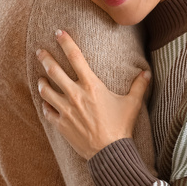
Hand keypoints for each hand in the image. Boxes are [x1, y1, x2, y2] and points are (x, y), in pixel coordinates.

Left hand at [36, 30, 151, 159]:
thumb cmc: (121, 127)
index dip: (65, 42)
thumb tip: (147, 73)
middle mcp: (75, 95)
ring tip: (41, 79)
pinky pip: (47, 111)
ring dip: (42, 83)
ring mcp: (65, 110)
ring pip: (46, 91)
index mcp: (91, 86)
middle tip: (39, 52)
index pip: (75, 57)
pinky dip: (45, 106)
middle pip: (53, 71)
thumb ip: (139, 86)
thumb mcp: (132, 104)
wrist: (109, 152)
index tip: (58, 33)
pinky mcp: (60, 124)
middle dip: (45, 58)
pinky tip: (46, 104)